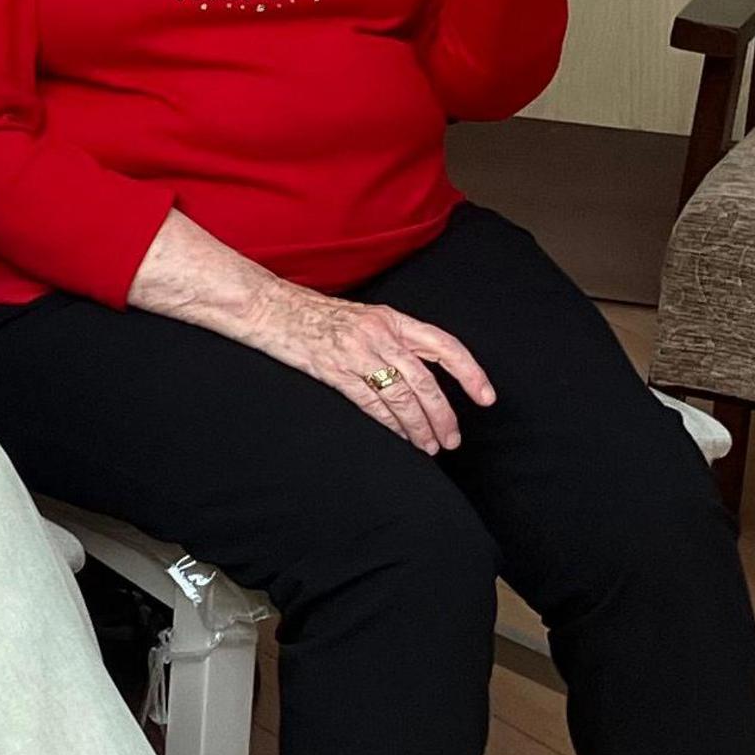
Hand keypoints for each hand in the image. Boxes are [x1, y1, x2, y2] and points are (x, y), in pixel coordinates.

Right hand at [230, 277, 497, 451]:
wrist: (268, 308)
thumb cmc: (313, 315)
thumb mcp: (363, 318)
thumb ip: (393, 339)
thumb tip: (422, 372)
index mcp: (391, 318)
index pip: (444, 346)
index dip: (470, 373)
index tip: (486, 398)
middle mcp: (379, 334)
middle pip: (425, 381)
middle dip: (443, 416)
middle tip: (452, 440)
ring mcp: (356, 352)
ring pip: (401, 396)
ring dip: (419, 427)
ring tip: (428, 446)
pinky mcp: (333, 370)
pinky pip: (371, 403)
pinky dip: (390, 424)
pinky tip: (399, 438)